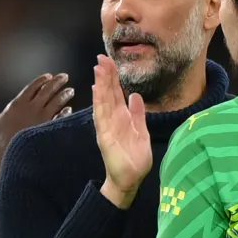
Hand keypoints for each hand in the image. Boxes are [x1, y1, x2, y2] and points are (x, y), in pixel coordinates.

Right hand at [0, 73, 73, 155]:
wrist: (7, 159)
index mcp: (17, 105)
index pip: (32, 87)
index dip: (41, 80)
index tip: (49, 76)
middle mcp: (31, 109)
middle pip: (47, 91)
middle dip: (57, 82)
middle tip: (64, 77)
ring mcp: (42, 119)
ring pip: (56, 102)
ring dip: (64, 95)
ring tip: (70, 91)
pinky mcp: (49, 129)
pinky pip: (60, 118)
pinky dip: (65, 112)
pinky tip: (69, 109)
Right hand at [92, 55, 151, 208]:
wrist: (131, 179)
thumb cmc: (135, 157)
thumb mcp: (141, 130)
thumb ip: (138, 113)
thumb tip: (135, 95)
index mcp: (122, 117)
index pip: (116, 93)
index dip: (113, 78)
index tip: (110, 62)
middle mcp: (112, 119)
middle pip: (108, 93)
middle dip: (105, 76)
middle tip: (102, 58)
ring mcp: (107, 126)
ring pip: (103, 101)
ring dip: (101, 85)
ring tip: (99, 68)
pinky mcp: (105, 136)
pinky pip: (101, 116)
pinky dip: (98, 103)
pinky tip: (96, 90)